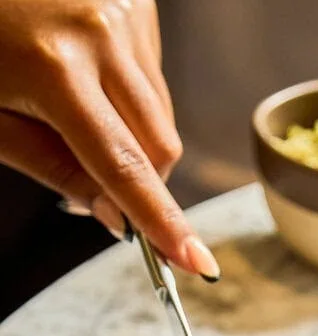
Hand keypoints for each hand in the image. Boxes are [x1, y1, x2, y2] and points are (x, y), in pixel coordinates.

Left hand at [0, 0, 218, 277]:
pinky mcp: (137, 1)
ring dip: (132, 134)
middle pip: (160, 145)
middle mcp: (102, 34)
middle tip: (96, 187)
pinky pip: (151, 74)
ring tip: (74, 108)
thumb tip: (118, 220)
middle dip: (141, 181)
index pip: (125, 167)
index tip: (197, 264)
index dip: (162, 223)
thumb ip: (56, 170)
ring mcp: (124, 11)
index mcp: (55, 68)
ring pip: (160, 113)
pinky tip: (88, 72)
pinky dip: (128, 92)